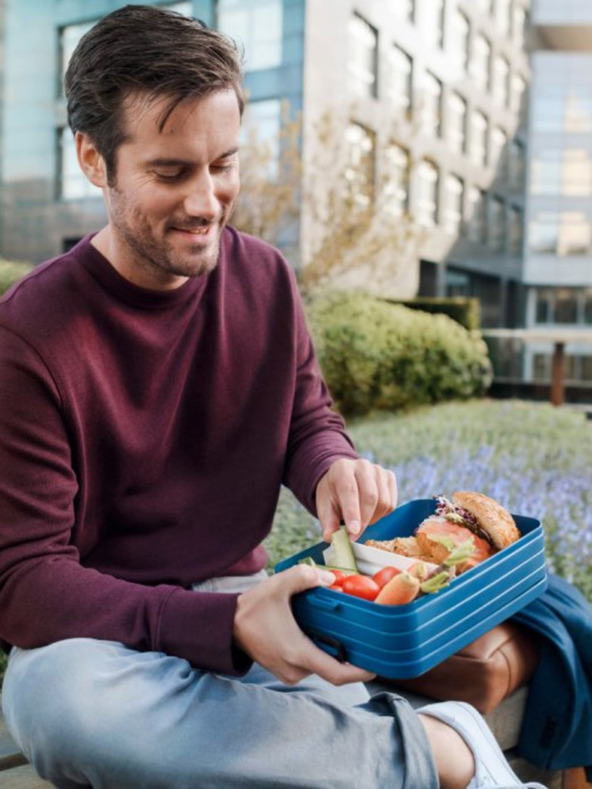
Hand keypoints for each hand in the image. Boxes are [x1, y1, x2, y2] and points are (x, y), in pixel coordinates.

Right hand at [233, 565, 375, 684]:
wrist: (226, 625)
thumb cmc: (252, 608)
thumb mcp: (279, 585)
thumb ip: (305, 577)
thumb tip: (331, 579)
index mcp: (298, 653)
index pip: (337, 674)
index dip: (361, 672)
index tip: (377, 664)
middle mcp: (296, 669)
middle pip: (334, 668)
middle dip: (350, 654)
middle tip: (365, 636)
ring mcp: (290, 672)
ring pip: (322, 664)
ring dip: (334, 650)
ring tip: (345, 629)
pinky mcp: (286, 669)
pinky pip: (311, 663)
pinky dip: (321, 650)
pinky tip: (324, 632)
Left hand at [316, 458, 396, 541]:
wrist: (343, 479)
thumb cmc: (334, 493)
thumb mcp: (325, 506)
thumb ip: (328, 521)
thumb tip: (330, 537)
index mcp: (342, 468)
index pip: (350, 491)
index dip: (352, 513)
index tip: (353, 531)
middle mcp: (362, 465)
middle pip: (370, 497)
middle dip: (364, 520)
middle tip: (354, 536)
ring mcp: (378, 470)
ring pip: (383, 502)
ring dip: (372, 519)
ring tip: (360, 521)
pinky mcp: (389, 477)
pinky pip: (391, 504)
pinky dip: (381, 515)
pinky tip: (370, 513)